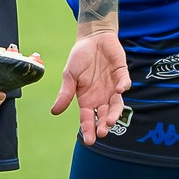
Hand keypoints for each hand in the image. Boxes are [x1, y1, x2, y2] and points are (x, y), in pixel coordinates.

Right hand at [51, 28, 130, 143]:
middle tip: (102, 132)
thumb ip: (65, 94)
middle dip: (103, 124)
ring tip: (111, 120)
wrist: (93, 38)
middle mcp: (101, 96)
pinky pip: (125, 83)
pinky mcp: (122, 75)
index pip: (88, 118)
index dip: (89, 129)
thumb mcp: (69, 76)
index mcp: (87, 99)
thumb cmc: (79, 57)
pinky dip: (123, 86)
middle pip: (104, 114)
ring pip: (116, 104)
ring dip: (115, 112)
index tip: (89, 140)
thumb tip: (54, 112)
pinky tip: (120, 90)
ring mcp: (113, 87)